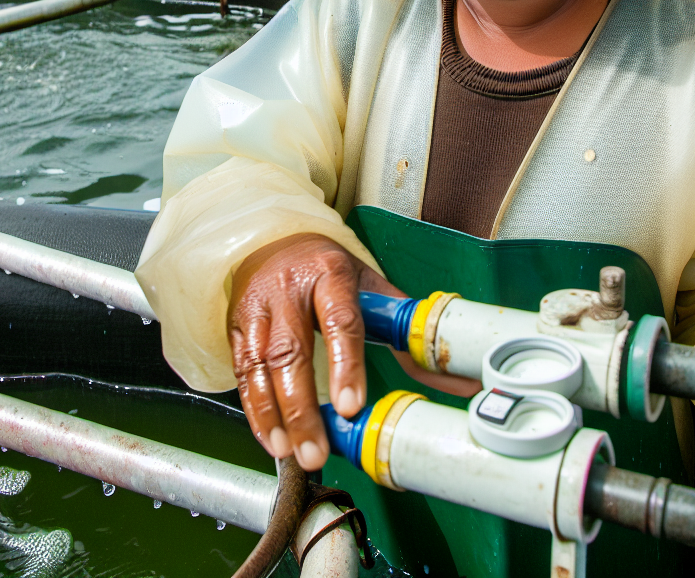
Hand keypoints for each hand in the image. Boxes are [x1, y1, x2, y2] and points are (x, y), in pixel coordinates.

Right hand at [227, 233, 401, 470]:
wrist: (276, 241)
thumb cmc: (329, 270)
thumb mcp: (369, 286)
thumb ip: (405, 330)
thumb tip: (457, 378)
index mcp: (331, 273)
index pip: (340, 320)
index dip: (345, 365)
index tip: (350, 406)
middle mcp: (288, 288)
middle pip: (292, 351)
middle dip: (303, 407)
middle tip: (316, 451)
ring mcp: (258, 306)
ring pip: (261, 364)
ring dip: (275, 415)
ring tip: (292, 454)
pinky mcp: (237, 324)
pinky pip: (242, 371)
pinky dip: (254, 409)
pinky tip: (271, 437)